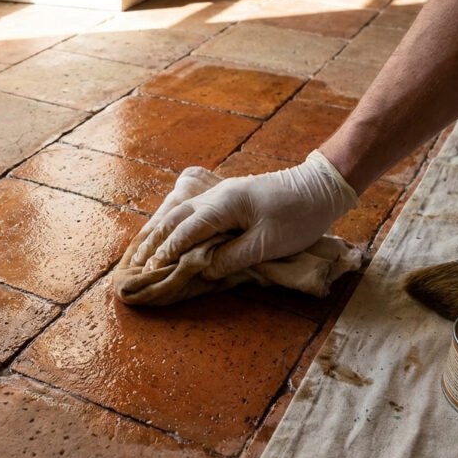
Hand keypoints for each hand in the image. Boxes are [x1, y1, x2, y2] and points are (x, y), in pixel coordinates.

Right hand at [131, 151, 358, 279]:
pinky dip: (175, 223)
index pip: (186, 228)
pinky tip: (169, 233)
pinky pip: (192, 210)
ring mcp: (221, 194)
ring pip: (180, 210)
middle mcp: (216, 195)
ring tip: (144, 248)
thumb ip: (232, 257)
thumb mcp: (267, 243)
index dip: (168, 249)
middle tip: (137, 261)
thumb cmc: (298, 216)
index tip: (152, 267)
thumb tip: (203, 269)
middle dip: (155, 239)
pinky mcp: (228, 198)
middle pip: (175, 216)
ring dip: (161, 230)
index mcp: (224, 204)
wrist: (320, 188)